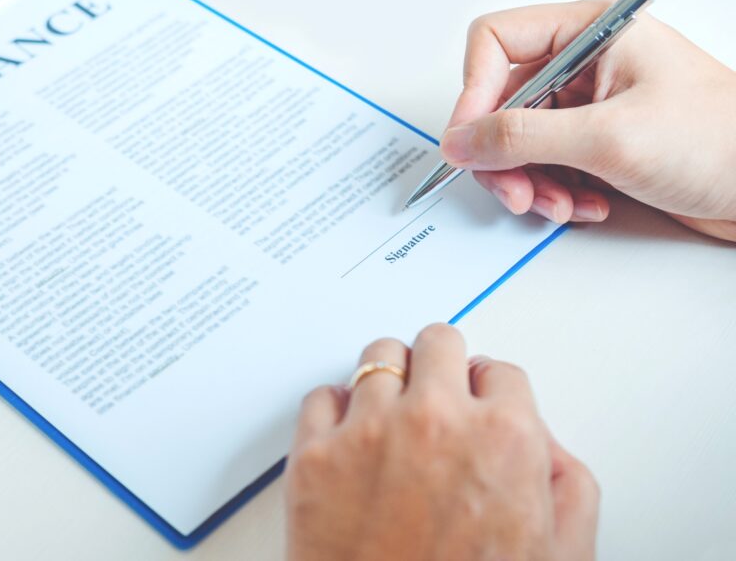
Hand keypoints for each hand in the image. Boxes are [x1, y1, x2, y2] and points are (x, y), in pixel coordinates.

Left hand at [285, 325, 598, 560]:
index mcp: (504, 438)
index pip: (499, 371)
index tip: (475, 403)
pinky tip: (348, 437)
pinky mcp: (314, 455)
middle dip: (440, 367)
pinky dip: (334, 409)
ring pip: (377, 356)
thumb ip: (568, 483)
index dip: (489, 393)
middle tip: (433, 395)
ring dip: (387, 379)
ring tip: (389, 414)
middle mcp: (436, 420)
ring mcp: (369, 432)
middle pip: (437, 341)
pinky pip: (321, 395)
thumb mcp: (560, 552)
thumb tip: (544, 443)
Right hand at [440, 0, 735, 241]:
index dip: (474, 91)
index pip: (497, 42)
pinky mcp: (597, 143)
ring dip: (529, 181)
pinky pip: (546, 166)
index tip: (470, 139)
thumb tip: (462, 139)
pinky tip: (587, 205)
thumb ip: (523, 137)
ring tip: (559, 204)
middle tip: (515, 189)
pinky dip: (555, 192)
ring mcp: (590, 106)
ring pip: (519, 141)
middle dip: (504, 154)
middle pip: (501, 101)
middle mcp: (585, 63)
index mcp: (592, 32)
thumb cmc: (721, 143)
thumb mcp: (609, 137)